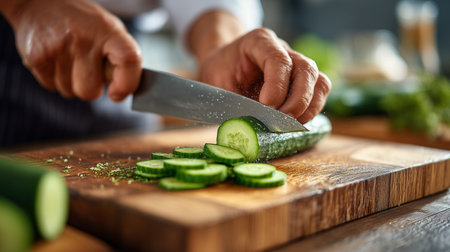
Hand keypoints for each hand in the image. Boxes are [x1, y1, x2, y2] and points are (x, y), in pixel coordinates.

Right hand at [6, 0, 141, 100]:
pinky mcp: (37, 57)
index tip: (117, 93)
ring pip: (70, 92)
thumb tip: (126, 89)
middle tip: (87, 69)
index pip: (128, 60)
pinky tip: (55, 60)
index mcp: (107, 30)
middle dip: (90, 87)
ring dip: (71, 83)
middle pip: (90, 91)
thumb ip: (121, 56)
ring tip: (69, 60)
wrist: (39, 3)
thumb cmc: (81, 22)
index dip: (126, 84)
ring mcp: (58, 48)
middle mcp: (83, 38)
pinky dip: (54, 79)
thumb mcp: (108, 28)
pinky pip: (51, 87)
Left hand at [197, 28, 331, 122]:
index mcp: (259, 42)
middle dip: (298, 100)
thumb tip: (250, 127)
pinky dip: (312, 110)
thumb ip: (234, 101)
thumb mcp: (216, 83)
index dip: (277, 85)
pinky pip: (319, 93)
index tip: (267, 105)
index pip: (278, 59)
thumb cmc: (219, 72)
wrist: (223, 66)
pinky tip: (295, 122)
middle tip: (281, 122)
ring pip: (319, 81)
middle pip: (306, 69)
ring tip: (290, 125)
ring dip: (309, 107)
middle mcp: (283, 49)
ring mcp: (296, 64)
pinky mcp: (303, 81)